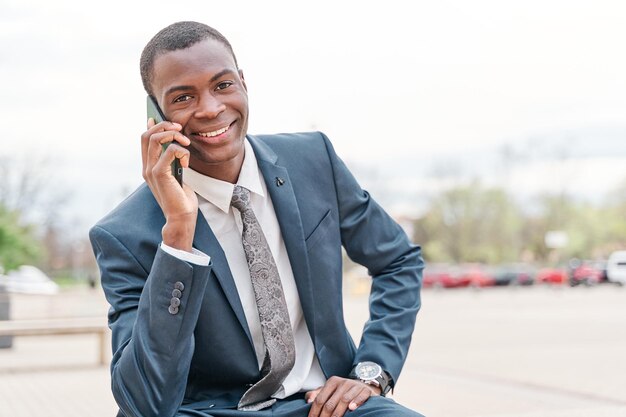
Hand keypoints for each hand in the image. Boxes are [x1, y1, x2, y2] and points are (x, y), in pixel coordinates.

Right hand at [141, 118, 197, 250]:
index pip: (144, 139)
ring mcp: (151, 171)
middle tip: (180, 128)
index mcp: (148, 167)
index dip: (151, 126)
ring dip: (173, 135)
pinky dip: (181, 152)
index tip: (157, 118)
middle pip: (147, 135)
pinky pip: (170, 151)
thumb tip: (174, 144)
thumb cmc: (181, 198)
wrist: (181, 217)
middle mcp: (146, 167)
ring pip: (155, 139)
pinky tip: (186, 163)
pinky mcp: (160, 174)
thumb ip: (172, 161)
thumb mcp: (176, 175)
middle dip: (164, 126)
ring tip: (185, 142)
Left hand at [305, 376, 380, 416]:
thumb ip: (317, 394)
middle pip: (330, 403)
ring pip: (344, 400)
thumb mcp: (330, 390)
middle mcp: (343, 383)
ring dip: (338, 413)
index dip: (314, 412)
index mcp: (332, 382)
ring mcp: (354, 386)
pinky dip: (356, 402)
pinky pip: (361, 396)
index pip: (320, 399)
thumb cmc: (344, 390)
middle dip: (325, 416)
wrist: (363, 385)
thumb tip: (308, 401)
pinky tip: (351, 409)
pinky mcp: (365, 390)